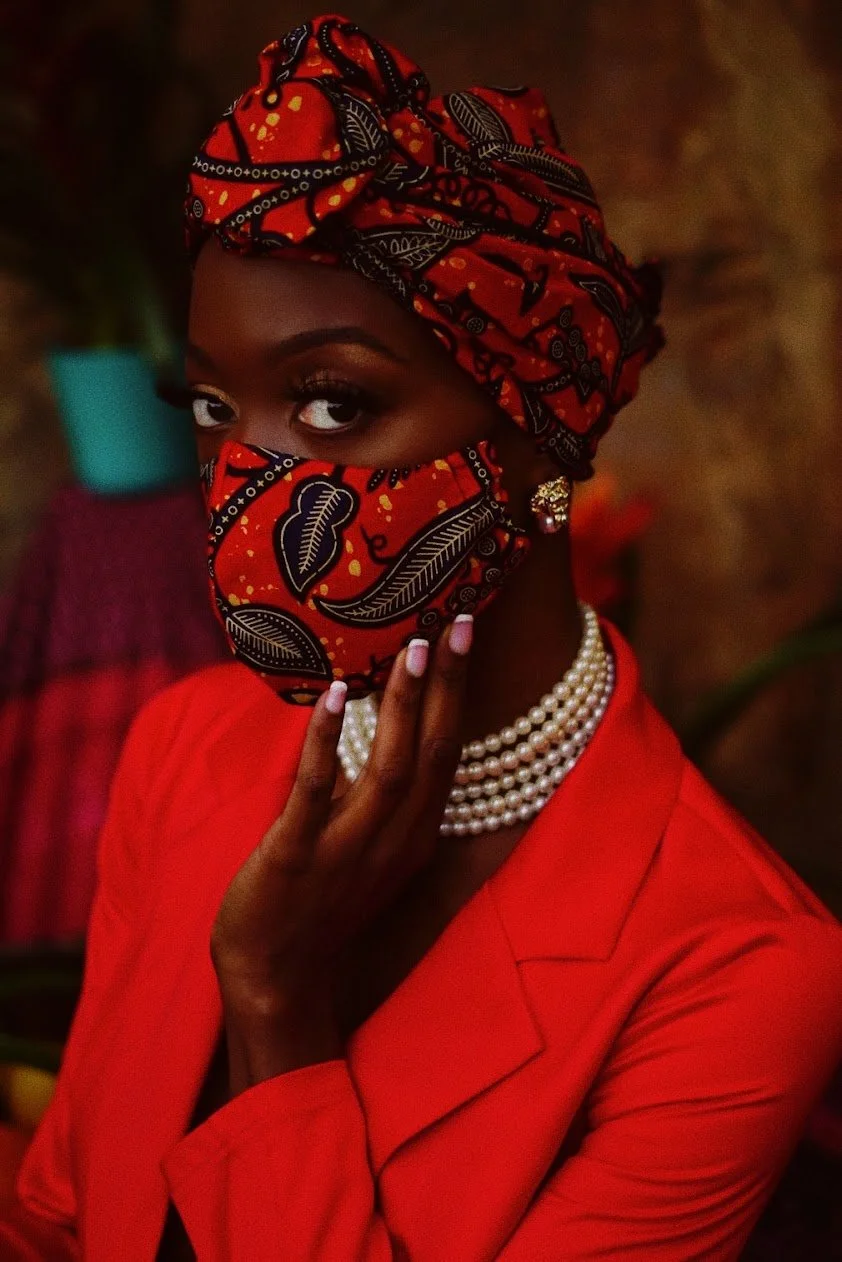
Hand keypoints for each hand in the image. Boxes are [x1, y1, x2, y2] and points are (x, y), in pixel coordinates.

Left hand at [210, 616, 473, 1034]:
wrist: (277, 978)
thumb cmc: (322, 900)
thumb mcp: (366, 842)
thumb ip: (376, 786)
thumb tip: (377, 716)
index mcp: (415, 832)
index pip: (447, 749)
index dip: (457, 690)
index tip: (463, 631)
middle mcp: (395, 838)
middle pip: (432, 750)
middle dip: (446, 684)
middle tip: (454, 620)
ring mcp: (349, 849)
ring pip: (390, 768)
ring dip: (402, 705)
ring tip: (410, 647)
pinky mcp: (297, 856)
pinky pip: (317, 791)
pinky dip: (327, 742)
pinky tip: (331, 696)